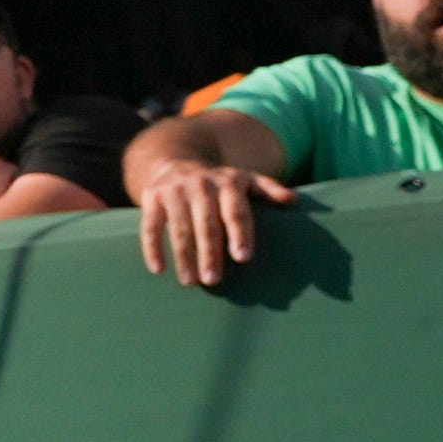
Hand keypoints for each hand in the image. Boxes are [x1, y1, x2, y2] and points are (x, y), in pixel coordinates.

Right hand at [134, 154, 291, 288]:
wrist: (174, 160)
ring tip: (190, 282)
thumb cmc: (217, 182)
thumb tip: (292, 200)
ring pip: (178, 227)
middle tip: (214, 280)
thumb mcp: (244, 179)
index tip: (243, 257)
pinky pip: (150, 225)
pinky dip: (152, 247)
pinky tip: (158, 269)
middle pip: (206, 223)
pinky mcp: (152, 198)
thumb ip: (267, 189)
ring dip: (183, 256)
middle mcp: (200, 185)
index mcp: (227, 183)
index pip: (235, 211)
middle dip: (209, 252)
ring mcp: (173, 191)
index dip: (240, 233)